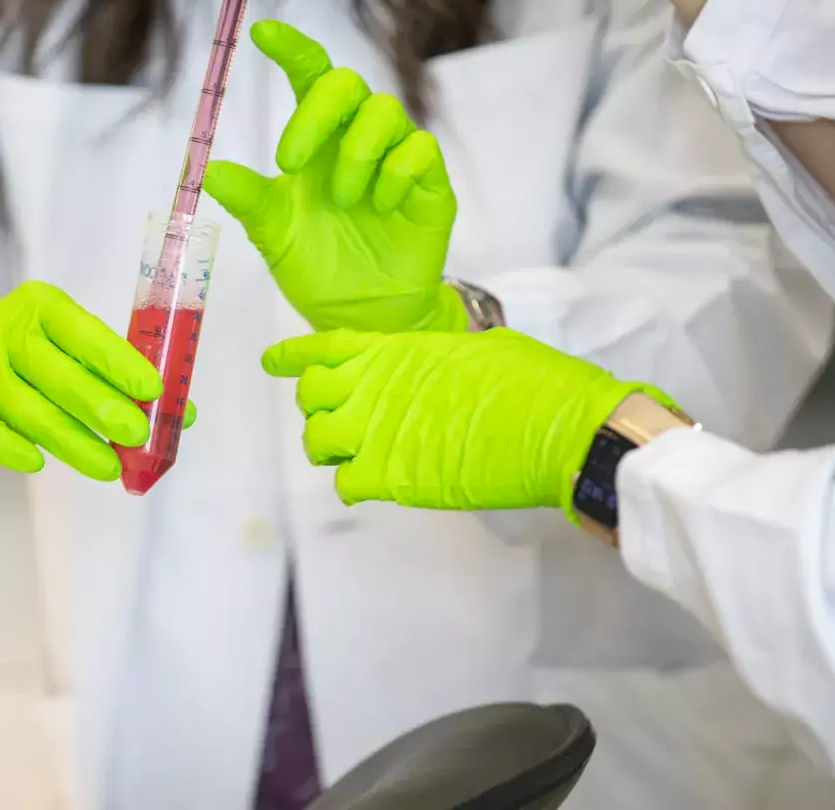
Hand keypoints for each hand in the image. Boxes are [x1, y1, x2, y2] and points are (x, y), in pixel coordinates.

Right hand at [0, 281, 192, 477]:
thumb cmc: (29, 359)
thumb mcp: (70, 349)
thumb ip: (119, 376)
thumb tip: (181, 413)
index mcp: (40, 306)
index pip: (84, 332)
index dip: (119, 362)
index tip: (153, 390)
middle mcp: (3, 330)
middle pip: (56, 373)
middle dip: (101, 407)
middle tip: (137, 435)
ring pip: (27, 408)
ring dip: (72, 441)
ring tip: (109, 466)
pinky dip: (13, 448)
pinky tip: (40, 462)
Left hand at [204, 21, 466, 334]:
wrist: (362, 316)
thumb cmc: (318, 265)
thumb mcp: (274, 234)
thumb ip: (249, 200)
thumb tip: (207, 170)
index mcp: (317, 139)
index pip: (309, 75)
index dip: (291, 48)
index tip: (261, 34)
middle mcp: (357, 138)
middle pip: (347, 83)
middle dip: (314, 113)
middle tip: (289, 161)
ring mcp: (396, 159)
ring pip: (385, 113)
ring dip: (355, 153)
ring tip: (343, 200)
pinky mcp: (431, 185)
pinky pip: (420, 151)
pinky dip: (395, 175)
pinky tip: (381, 206)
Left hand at [262, 328, 671, 511]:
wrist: (560, 426)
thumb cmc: (535, 383)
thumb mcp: (478, 350)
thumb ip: (439, 360)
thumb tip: (439, 369)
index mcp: (399, 350)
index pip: (325, 347)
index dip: (294, 356)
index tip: (274, 361)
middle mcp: (377, 386)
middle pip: (311, 396)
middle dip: (318, 408)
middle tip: (340, 421)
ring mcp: (379, 431)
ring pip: (317, 441)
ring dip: (330, 450)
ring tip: (354, 457)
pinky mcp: (393, 476)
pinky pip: (345, 484)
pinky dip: (352, 487)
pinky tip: (372, 485)